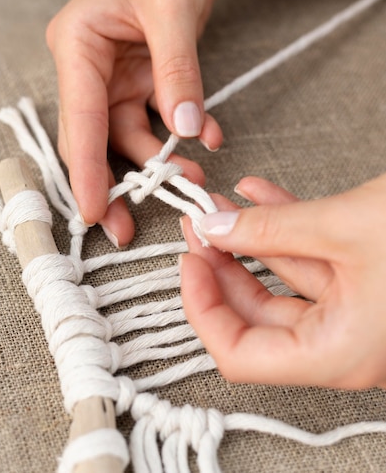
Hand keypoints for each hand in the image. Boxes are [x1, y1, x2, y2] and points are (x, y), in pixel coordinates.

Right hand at [46, 0, 222, 241]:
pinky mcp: (140, 79)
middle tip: (128, 228)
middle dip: (115, 180)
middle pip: (95, 136)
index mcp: (77, 44)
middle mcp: (88, 66)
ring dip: (160, 160)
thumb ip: (176, 70)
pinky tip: (210, 138)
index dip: (86, 169)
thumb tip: (185, 129)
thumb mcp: (172, 10)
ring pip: (127, 134)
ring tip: (196, 179)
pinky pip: (156, 118)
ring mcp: (113, 75)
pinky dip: (180, 132)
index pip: (79, 116)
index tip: (94, 212)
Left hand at [180, 174, 385, 388]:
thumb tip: (214, 227)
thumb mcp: (343, 226)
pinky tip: (260, 197)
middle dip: (221, 265)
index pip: (241, 354)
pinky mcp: (363, 289)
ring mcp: (354, 318)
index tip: (189, 260)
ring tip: (221, 204)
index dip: (203, 308)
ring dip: (250, 240)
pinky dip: (286, 232)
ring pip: (282, 286)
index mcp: (337, 353)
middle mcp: (343, 345)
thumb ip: (271, 229)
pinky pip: (312, 266)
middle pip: (256, 317)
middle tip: (199, 223)